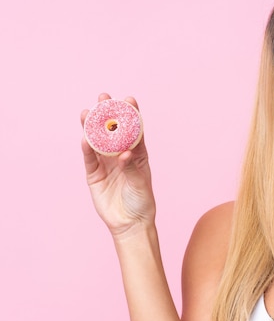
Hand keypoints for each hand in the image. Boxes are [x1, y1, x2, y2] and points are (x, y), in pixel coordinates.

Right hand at [81, 93, 155, 236]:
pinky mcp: (94, 175)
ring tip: (87, 112)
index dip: (131, 114)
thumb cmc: (141, 201)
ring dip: (92, 127)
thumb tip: (125, 152)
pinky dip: (86, 148)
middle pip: (112, 131)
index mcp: (138, 153)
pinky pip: (89, 159)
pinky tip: (84, 137)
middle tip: (103, 97)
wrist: (130, 222)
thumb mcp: (140, 182)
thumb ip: (131, 167)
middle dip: (107, 114)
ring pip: (97, 141)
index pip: (134, 130)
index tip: (129, 99)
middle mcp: (120, 155)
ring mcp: (106, 164)